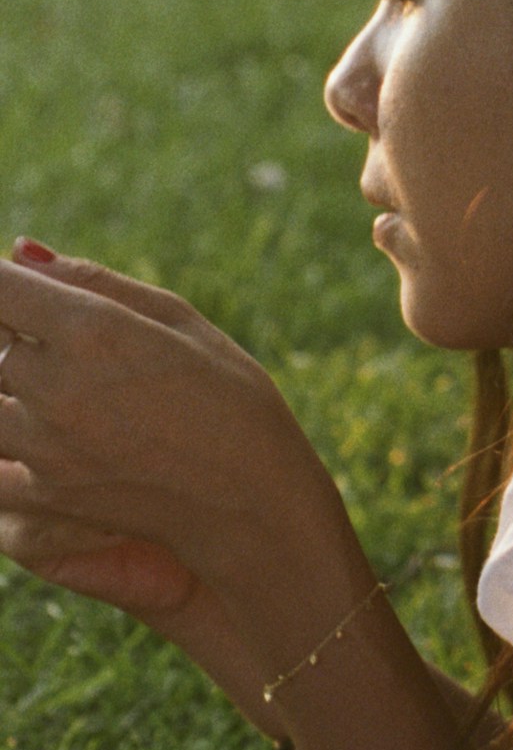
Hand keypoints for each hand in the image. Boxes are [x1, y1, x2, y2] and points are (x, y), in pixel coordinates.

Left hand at [0, 244, 343, 614]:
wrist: (251, 500)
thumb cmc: (230, 397)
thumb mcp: (179, 320)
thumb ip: (95, 282)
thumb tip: (20, 249)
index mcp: (95, 331)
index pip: (0, 289)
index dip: (1, 282)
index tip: (13, 286)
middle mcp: (58, 386)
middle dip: (8, 333)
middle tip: (41, 338)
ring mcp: (44, 446)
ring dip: (6, 386)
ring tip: (46, 383)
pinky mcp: (43, 494)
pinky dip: (3, 446)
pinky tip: (30, 431)